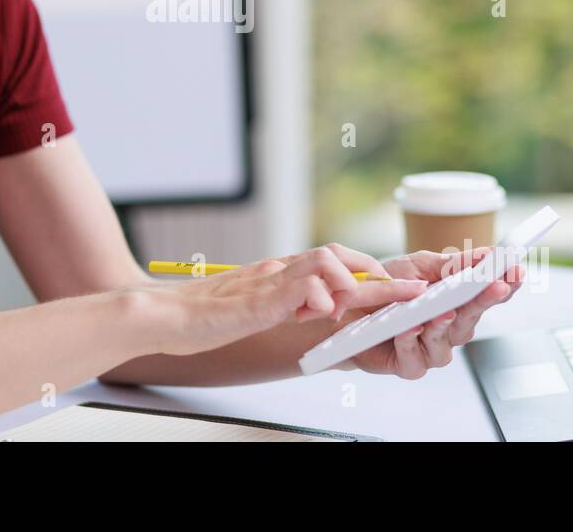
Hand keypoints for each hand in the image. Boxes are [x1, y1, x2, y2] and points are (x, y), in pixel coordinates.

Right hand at [144, 243, 428, 356]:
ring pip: (327, 262)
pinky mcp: (258, 300)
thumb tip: (316, 307)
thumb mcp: (253, 308)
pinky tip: (319, 314)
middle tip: (409, 291)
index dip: (368, 271)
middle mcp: (277, 270)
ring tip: (352, 309)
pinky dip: (321, 299)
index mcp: (277, 272)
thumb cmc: (201, 317)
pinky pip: (302, 289)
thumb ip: (283, 303)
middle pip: (339, 255)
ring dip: (351, 285)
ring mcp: (268, 281)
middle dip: (379, 274)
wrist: (163, 317)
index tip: (397, 287)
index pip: (332, 260)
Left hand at [338, 247, 524, 378]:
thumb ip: (452, 264)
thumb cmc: (387, 288)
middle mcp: (451, 328)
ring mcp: (432, 349)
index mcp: (458, 302)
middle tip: (495, 285)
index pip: (489, 295)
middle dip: (485, 300)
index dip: (506, 284)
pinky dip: (411, 341)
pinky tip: (409, 327)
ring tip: (444, 309)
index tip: (516, 270)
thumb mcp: (420, 266)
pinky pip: (416, 358)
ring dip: (445, 323)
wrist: (348, 308)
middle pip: (474, 317)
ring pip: (447, 341)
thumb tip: (486, 254)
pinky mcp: (409, 365)